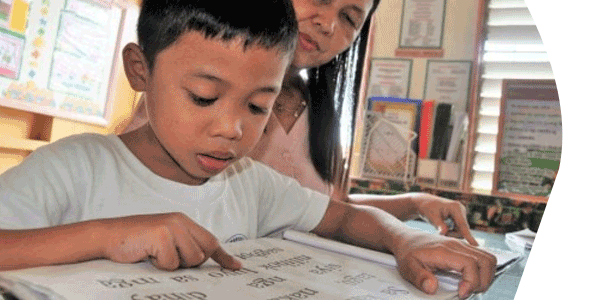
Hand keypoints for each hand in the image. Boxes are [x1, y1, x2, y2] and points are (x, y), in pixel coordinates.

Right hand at [99, 212, 240, 270]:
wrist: (107, 235)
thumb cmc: (135, 241)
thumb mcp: (164, 239)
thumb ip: (183, 244)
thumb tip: (201, 260)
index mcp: (184, 221)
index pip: (210, 241)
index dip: (223, 256)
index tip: (236, 267)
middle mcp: (181, 221)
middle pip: (204, 252)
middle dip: (190, 262)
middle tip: (167, 257)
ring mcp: (172, 227)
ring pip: (191, 259)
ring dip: (173, 263)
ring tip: (155, 253)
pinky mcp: (162, 235)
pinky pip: (171, 263)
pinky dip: (159, 264)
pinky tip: (147, 253)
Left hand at [393, 231, 496, 298]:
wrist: (406, 239)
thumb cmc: (408, 252)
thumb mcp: (408, 267)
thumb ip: (419, 278)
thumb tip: (432, 288)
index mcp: (445, 251)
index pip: (470, 263)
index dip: (471, 282)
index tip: (461, 293)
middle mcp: (457, 246)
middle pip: (486, 260)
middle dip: (483, 281)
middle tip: (468, 291)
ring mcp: (462, 246)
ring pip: (488, 258)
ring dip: (486, 276)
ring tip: (471, 287)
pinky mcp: (463, 249)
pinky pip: (482, 257)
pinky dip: (482, 270)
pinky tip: (469, 279)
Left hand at [412, 193, 477, 245]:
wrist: (425, 202)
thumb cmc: (427, 208)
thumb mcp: (432, 217)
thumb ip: (439, 225)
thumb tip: (445, 232)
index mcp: (456, 207)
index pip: (463, 225)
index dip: (468, 236)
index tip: (475, 246)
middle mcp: (461, 210)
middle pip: (462, 230)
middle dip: (451, 234)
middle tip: (439, 232)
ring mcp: (461, 214)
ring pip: (460, 231)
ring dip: (450, 233)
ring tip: (439, 228)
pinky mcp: (459, 218)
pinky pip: (458, 229)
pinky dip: (450, 231)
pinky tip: (443, 227)